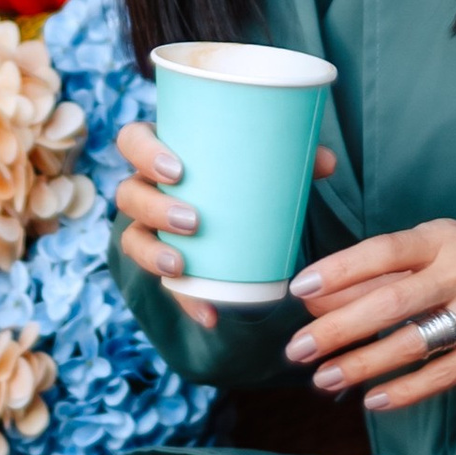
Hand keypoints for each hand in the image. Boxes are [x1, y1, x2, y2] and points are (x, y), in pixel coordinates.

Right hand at [113, 119, 340, 332]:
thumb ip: (293, 158)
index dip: (144, 153)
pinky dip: (187, 299)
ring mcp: (148, 226)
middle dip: (154, 209)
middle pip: (129, 194)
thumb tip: (326, 162)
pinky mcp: (164, 259)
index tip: (176, 170)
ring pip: (132, 239)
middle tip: (193, 220)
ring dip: (153, 254)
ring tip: (181, 265)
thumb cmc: (240, 169)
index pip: (132, 140)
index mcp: (160, 149)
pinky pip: (164, 282)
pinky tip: (209, 314)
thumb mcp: (262, 160)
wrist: (235, 206)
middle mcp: (144, 186)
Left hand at [281, 218, 455, 411]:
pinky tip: (373, 400)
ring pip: (412, 342)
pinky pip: (445, 374)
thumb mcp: (442, 248)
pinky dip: (407, 390)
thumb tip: (320, 297)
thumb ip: (387, 271)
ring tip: (323, 379)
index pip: (383, 251)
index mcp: (443, 238)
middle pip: (390, 302)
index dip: (339, 270)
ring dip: (362, 364)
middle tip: (296, 349)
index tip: (299, 289)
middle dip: (337, 328)